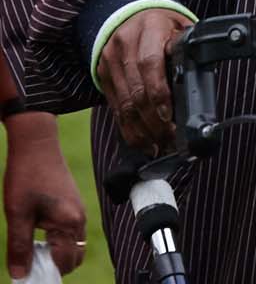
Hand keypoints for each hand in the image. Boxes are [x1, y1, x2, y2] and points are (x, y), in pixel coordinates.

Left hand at [3, 112, 87, 275]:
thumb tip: (20, 275)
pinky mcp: (72, 205)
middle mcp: (79, 219)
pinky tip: (35, 234)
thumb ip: (20, 247)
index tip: (26, 276)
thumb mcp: (17, 214)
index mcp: (70, 222)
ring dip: (53, 254)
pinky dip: (55, 241)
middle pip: (74, 257)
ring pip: (72, 245)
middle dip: (53, 267)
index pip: (64, 262)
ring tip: (29, 248)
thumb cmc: (27, 176)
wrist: (37, 144)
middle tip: (27, 264)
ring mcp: (77, 211)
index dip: (46, 274)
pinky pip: (69, 232)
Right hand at [95, 7, 192, 155]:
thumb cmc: (164, 25)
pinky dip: (128, 128)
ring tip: (158, 145)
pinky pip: (115, 107)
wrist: (130, 13)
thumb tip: (198, 77)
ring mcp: (109, 60)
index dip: (159, 93)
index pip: (150, 64)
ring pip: (124, 104)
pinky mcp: (102, 75)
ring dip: (142, 130)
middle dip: (154, 120)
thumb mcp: (180, 28)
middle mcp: (125, 44)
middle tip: (170, 139)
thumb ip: (186, 49)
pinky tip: (142, 141)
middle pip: (136, 90)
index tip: (170, 116)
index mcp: (149, 28)